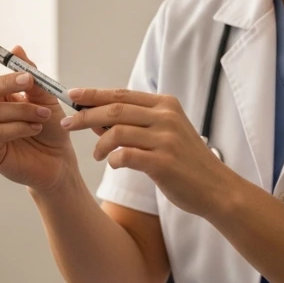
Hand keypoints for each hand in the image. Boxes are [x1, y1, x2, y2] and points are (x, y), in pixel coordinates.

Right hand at [0, 42, 76, 192]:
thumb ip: (31, 75)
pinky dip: (19, 127)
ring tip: (43, 115)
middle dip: (7, 82)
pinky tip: (34, 129)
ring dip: (22, 110)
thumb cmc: (50, 128)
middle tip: (30, 80)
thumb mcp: (45, 96)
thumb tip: (17, 49)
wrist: (59, 160)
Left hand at [60, 88, 229, 214]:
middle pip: (115, 109)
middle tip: (67, 124)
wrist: (216, 189)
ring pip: (116, 132)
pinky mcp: (164, 163)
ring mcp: (166, 139)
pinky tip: (113, 164)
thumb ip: (134, 123)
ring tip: (95, 154)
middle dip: (85, 115)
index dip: (93, 94)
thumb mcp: (164, 133)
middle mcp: (166, 117)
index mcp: (165, 105)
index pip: (121, 93)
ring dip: (98, 144)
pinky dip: (113, 160)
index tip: (72, 95)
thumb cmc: (185, 161)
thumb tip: (94, 117)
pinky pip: (125, 156)